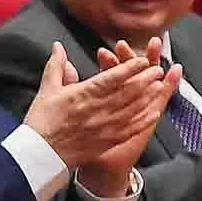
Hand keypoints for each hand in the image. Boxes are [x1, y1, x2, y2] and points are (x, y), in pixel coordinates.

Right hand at [24, 41, 176, 174]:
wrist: (41, 154)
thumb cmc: (42, 122)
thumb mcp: (46, 89)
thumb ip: (56, 66)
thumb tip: (58, 46)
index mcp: (83, 94)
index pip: (112, 78)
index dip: (129, 68)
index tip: (142, 60)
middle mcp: (98, 110)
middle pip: (128, 92)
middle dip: (145, 79)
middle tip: (157, 69)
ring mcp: (105, 127)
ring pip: (133, 109)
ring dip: (148, 96)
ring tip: (160, 86)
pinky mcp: (108, 141)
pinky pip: (131, 129)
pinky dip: (144, 119)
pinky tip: (155, 112)